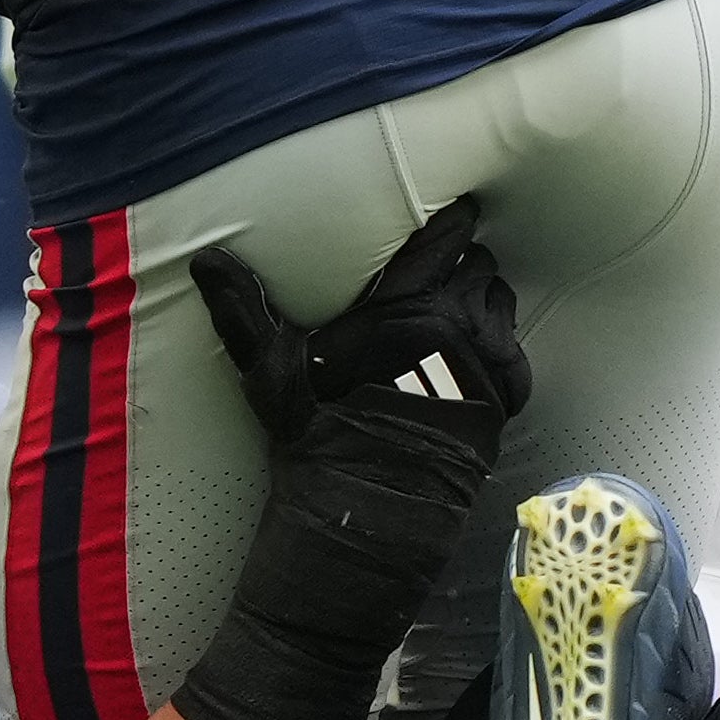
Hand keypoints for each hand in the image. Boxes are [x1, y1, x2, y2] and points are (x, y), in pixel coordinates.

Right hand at [192, 198, 528, 445]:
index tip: (450, 212)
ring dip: (479, 299)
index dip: (453, 219)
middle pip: (478, 263)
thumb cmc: (319, 434)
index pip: (448, 237)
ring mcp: (489, 360)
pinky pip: (513, 345)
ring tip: (451, 314)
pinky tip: (467, 358)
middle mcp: (458, 325)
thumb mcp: (272, 371)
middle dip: (460, 264)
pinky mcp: (508, 394)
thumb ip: (243, 310)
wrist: (369, 507)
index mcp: (407, 308)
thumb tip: (206, 259)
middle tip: (437, 275)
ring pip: (499, 299)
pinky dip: (496, 343)